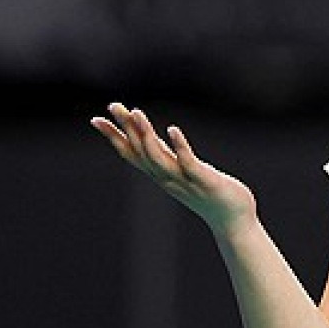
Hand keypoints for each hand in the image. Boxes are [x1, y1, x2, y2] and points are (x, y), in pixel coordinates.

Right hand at [90, 102, 257, 236]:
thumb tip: (156, 143)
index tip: (95, 119)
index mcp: (162, 175)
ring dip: (146, 134)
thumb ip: (170, 160)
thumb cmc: (211, 195)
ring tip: (137, 113)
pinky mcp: (205, 181)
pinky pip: (188, 163)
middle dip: (125, 128)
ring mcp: (185, 180)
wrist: (233, 221)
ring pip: (158, 157)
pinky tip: (172, 129)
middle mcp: (168, 178)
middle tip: (112, 105)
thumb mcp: (184, 173)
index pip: (132, 154)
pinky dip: (179, 146)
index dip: (114, 137)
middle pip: (140, 151)